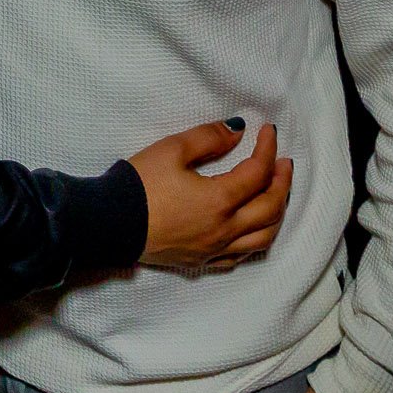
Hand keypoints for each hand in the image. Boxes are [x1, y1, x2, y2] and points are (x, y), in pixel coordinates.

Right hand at [129, 120, 292, 268]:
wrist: (109, 224)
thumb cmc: (139, 185)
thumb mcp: (172, 150)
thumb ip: (209, 138)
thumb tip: (237, 132)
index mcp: (220, 200)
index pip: (258, 172)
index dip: (267, 148)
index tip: (267, 131)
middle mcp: (224, 229)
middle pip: (270, 207)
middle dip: (282, 182)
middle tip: (283, 163)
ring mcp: (214, 249)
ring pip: (263, 237)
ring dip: (276, 213)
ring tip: (275, 193)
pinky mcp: (201, 260)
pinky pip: (240, 256)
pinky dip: (255, 240)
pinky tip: (252, 228)